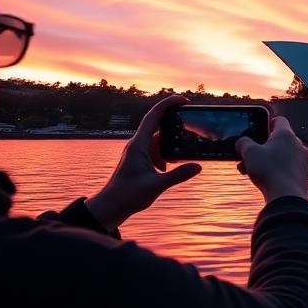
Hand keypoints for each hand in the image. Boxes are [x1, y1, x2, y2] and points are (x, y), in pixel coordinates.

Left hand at [86, 95, 201, 231]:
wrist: (109, 207)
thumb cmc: (127, 196)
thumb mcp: (156, 186)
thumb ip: (178, 175)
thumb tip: (198, 166)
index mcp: (139, 145)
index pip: (154, 116)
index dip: (168, 104)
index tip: (183, 100)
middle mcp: (138, 145)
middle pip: (159, 126)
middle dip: (175, 123)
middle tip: (192, 122)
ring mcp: (139, 153)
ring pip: (159, 140)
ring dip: (172, 142)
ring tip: (186, 146)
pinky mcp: (140, 161)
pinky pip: (157, 151)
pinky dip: (167, 154)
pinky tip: (174, 165)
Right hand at [236, 115, 307, 203]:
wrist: (287, 197)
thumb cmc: (269, 170)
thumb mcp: (249, 153)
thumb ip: (243, 143)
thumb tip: (241, 142)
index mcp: (286, 135)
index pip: (279, 120)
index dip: (266, 122)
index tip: (257, 130)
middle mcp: (298, 145)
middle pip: (278, 141)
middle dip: (261, 148)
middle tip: (248, 156)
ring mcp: (302, 160)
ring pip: (282, 156)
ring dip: (266, 161)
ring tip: (250, 171)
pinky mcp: (303, 175)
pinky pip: (287, 168)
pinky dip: (276, 171)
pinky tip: (264, 180)